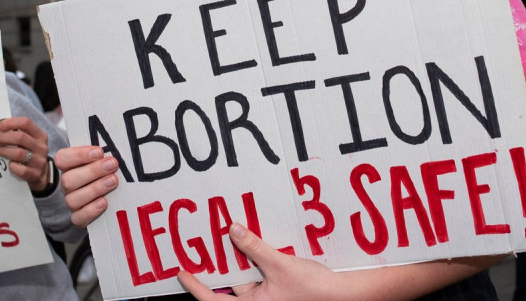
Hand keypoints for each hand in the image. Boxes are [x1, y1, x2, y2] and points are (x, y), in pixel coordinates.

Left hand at [0, 117, 50, 191]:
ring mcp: (39, 161)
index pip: (26, 123)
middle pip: (20, 137)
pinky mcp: (34, 174)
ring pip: (19, 153)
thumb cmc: (29, 153)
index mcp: (40, 136)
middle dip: (3, 138)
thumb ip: (18, 133)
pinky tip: (9, 164)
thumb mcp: (29, 141)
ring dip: (4, 151)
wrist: (41, 174)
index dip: (10, 123)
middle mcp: (41, 147)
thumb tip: (0, 127)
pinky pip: (20, 169)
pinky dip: (12, 166)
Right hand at [56, 145, 118, 226]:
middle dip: (92, 171)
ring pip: (72, 199)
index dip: (79, 155)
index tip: (99, 151)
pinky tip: (104, 202)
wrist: (109, 199)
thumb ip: (104, 153)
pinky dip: (91, 210)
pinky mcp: (78, 218)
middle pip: (68, 179)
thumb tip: (116, 143)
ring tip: (113, 181)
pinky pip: (78, 218)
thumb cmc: (106, 172)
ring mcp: (71, 201)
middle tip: (112, 164)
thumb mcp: (103, 160)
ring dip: (95, 189)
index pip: (62, 158)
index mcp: (69, 166)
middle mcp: (67, 184)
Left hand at [177, 223, 337, 299]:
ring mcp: (269, 298)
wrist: (343, 295)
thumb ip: (255, 248)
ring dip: (238, 260)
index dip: (195, 287)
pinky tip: (253, 245)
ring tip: (230, 238)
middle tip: (205, 246)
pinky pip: (259, 275)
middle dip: (219, 266)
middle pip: (230, 285)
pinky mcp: (279, 290)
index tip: (182, 274)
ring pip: (245, 277)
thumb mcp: (280, 265)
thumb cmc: (314, 289)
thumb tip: (233, 231)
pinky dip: (253, 261)